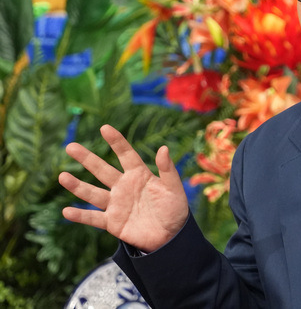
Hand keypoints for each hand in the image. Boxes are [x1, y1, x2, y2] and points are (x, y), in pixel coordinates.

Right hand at [58, 125, 188, 252]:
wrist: (171, 236)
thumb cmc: (174, 209)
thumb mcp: (174, 188)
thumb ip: (167, 170)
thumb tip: (163, 148)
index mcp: (139, 175)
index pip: (126, 155)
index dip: (116, 142)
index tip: (105, 128)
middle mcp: (124, 186)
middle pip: (102, 170)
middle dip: (87, 159)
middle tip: (70, 147)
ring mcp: (116, 204)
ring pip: (93, 193)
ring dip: (77, 186)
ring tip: (62, 176)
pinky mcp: (112, 222)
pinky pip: (93, 218)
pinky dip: (80, 216)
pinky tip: (67, 211)